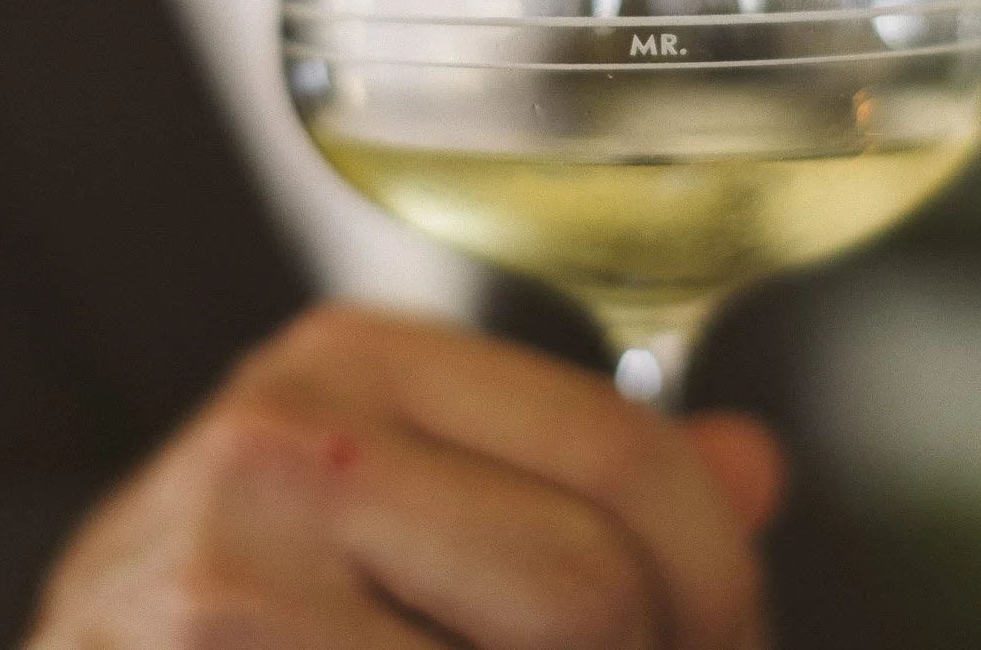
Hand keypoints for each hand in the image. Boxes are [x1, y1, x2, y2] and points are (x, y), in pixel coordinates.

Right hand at [24, 305, 785, 648]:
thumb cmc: (248, 606)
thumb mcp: (404, 498)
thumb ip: (579, 480)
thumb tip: (756, 466)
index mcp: (359, 357)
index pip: (619, 448)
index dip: (719, 574)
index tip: (727, 635)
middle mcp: (284, 437)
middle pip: (586, 589)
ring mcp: (223, 574)